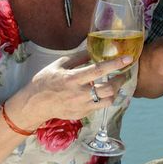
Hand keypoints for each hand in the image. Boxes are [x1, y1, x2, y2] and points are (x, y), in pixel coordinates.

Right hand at [11, 54, 131, 130]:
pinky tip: (100, 93)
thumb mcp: (59, 65)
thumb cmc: (45, 81)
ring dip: (114, 92)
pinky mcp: (82, 114)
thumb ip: (79, 58)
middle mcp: (79, 94)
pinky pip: (99, 107)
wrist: (35, 104)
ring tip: (114, 84)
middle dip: (119, 80)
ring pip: (108, 101)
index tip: (128, 58)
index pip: (99, 70)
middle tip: (122, 74)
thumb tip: (94, 49)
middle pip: (108, 89)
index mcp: (73, 79)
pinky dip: (103, 99)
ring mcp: (81, 106)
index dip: (115, 64)